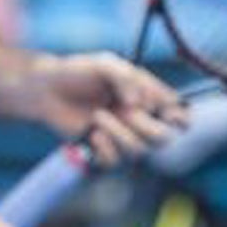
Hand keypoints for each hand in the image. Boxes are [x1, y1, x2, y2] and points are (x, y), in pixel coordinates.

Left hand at [30, 53, 186, 167]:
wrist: (46, 89)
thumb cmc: (77, 72)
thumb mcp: (104, 64)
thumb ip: (126, 77)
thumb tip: (139, 103)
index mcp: (145, 96)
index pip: (176, 113)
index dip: (180, 118)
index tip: (168, 114)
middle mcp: (137, 119)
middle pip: (162, 138)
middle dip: (146, 127)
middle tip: (126, 111)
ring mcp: (121, 137)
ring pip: (138, 151)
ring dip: (119, 134)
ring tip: (97, 115)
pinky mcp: (102, 151)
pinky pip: (115, 162)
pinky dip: (105, 148)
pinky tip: (92, 133)